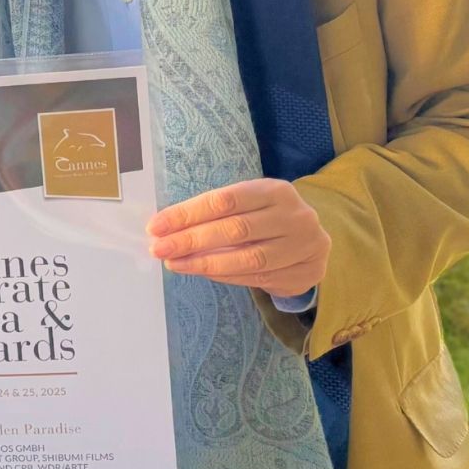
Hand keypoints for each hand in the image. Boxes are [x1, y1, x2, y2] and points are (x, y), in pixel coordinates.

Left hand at [147, 178, 328, 296]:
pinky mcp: (306, 272)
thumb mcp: (248, 206)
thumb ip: (214, 214)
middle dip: (191, 240)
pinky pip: (258, 278)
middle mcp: (294, 216)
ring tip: (176, 264)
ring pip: (249, 258)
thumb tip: (166, 229)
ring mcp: (304, 245)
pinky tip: (203, 273)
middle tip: (160, 249)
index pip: (225, 200)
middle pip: (235, 230)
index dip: (188, 214)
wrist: (312, 243)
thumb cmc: (268, 220)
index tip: (157, 226)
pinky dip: (226, 276)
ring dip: (206, 263)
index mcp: (276, 191)